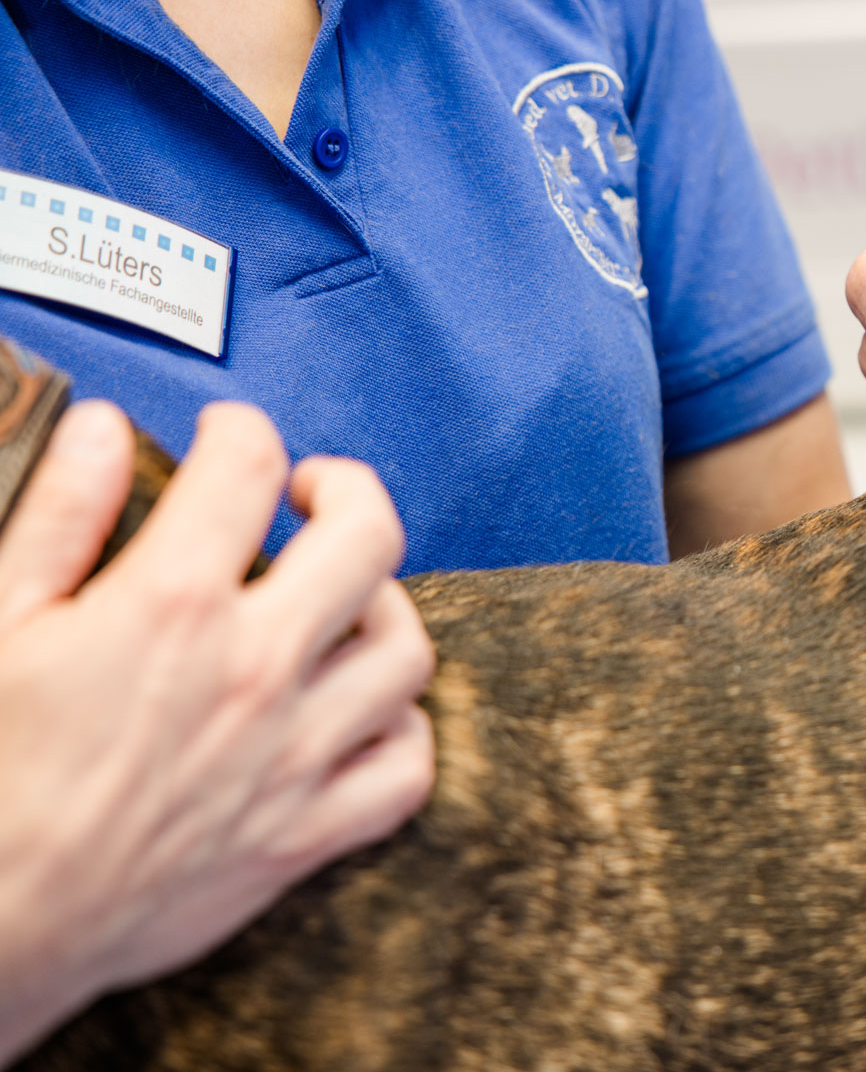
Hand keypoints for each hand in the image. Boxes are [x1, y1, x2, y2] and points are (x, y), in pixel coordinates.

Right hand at [0, 401, 435, 1061]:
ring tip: (339, 601)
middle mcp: (256, 670)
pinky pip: (408, 768)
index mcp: (172, 606)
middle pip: (369, 539)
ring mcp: (294, 755)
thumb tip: (104, 428)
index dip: (240, 432)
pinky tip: (361, 711)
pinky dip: (400, 732)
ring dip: (382, 609)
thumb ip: (60, 517)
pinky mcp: (307, 835)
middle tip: (311, 495)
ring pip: (405, 650)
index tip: (226, 439)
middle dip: (346, 492)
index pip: (248, 469)